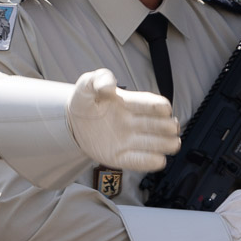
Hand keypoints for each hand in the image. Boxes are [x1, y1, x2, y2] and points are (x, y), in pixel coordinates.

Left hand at [66, 68, 180, 170]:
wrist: (72, 122)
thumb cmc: (84, 102)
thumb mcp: (87, 84)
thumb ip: (98, 78)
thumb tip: (108, 85)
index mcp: (130, 104)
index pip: (157, 105)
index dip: (162, 108)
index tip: (161, 109)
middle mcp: (135, 123)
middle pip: (165, 126)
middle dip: (169, 127)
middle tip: (166, 129)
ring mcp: (130, 141)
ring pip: (161, 144)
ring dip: (167, 144)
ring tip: (166, 144)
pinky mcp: (121, 157)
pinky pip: (143, 162)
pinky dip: (151, 161)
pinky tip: (153, 158)